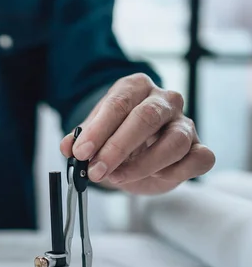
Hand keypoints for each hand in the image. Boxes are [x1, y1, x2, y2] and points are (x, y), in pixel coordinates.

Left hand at [60, 73, 215, 194]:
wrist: (138, 152)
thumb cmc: (115, 139)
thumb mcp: (93, 138)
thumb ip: (79, 141)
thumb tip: (67, 146)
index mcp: (135, 88)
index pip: (118, 103)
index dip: (98, 130)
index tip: (80, 153)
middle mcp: (165, 100)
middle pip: (145, 118)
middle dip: (116, 148)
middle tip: (95, 171)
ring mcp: (186, 124)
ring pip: (174, 141)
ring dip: (142, 165)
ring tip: (117, 178)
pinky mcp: (199, 148)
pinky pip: (198, 159)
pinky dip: (176, 172)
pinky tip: (155, 178)